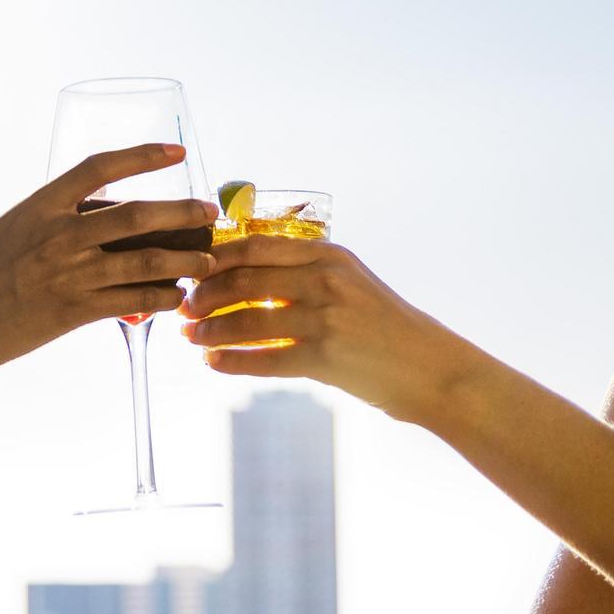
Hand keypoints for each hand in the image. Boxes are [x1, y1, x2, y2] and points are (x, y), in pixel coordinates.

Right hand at [0, 143, 218, 382]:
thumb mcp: (13, 231)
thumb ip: (56, 219)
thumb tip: (103, 215)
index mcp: (41, 206)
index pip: (100, 167)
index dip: (143, 155)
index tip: (176, 152)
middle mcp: (59, 235)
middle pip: (137, 215)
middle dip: (181, 212)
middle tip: (209, 212)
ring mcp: (69, 274)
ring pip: (145, 261)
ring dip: (185, 259)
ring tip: (208, 260)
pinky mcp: (75, 311)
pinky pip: (133, 300)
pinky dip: (161, 296)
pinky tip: (176, 295)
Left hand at [179, 234, 462, 422]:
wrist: (430, 368)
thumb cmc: (384, 327)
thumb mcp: (351, 283)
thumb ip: (305, 274)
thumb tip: (244, 278)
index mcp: (328, 254)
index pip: (255, 245)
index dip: (215, 258)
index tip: (191, 269)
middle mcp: (325, 279)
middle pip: (244, 279)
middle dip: (204, 294)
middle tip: (183, 307)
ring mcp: (326, 318)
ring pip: (248, 319)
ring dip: (211, 330)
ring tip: (191, 338)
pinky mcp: (325, 358)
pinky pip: (264, 358)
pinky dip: (232, 361)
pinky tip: (213, 363)